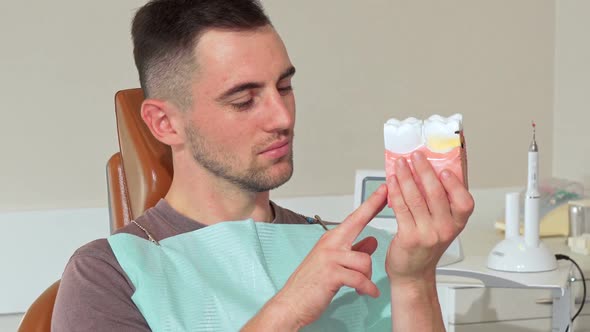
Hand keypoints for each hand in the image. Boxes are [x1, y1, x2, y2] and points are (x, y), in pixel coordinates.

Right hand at [271, 185, 388, 328]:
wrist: (291, 303)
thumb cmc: (311, 284)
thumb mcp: (334, 264)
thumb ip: (355, 251)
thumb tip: (372, 240)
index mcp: (331, 239)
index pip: (355, 218)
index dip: (370, 203)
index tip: (383, 190)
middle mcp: (330, 244)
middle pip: (357, 221)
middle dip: (373, 207)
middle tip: (387, 194)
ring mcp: (330, 257)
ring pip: (365, 260)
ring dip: (368, 277)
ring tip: (363, 286)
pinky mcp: (331, 274)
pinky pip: (360, 279)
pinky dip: (367, 289)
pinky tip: (369, 293)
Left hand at [385, 151, 473, 283]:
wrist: (413, 273)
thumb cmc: (427, 246)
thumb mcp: (442, 224)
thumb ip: (442, 201)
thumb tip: (434, 170)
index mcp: (458, 223)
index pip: (465, 202)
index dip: (455, 184)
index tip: (445, 169)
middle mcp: (446, 229)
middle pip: (436, 194)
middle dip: (424, 170)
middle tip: (415, 156)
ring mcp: (428, 234)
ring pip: (415, 198)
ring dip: (405, 177)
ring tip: (400, 165)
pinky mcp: (409, 237)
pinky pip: (401, 208)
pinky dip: (395, 191)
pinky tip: (391, 181)